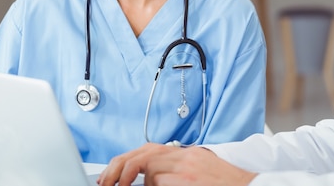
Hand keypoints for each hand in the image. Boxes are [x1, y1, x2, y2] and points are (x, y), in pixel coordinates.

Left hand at [98, 143, 256, 185]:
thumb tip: (147, 180)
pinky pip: (160, 184)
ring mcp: (187, 170)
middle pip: (143, 155)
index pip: (147, 150)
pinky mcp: (188, 181)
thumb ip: (176, 169)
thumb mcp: (200, 170)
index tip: (111, 175)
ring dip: (145, 185)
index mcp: (187, 154)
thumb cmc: (226, 184)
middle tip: (107, 182)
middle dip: (120, 168)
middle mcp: (186, 158)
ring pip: (150, 172)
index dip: (125, 161)